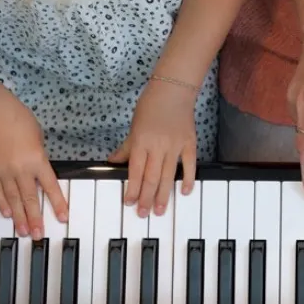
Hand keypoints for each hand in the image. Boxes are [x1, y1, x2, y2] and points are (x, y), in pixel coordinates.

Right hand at [0, 99, 67, 239]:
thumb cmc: (20, 121)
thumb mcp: (38, 139)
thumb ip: (39, 159)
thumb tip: (38, 173)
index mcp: (37, 160)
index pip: (51, 186)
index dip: (57, 203)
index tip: (63, 218)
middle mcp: (21, 169)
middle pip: (30, 198)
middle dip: (35, 218)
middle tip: (38, 235)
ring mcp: (4, 172)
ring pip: (13, 199)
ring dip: (19, 217)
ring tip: (23, 231)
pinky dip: (2, 204)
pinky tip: (7, 215)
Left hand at [109, 80, 198, 216]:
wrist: (173, 89)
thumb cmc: (150, 106)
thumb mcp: (133, 127)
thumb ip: (126, 148)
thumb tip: (113, 163)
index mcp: (141, 142)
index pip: (135, 171)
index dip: (132, 189)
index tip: (129, 203)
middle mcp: (157, 146)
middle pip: (151, 178)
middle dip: (146, 198)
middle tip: (143, 214)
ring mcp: (175, 145)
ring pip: (168, 175)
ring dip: (163, 195)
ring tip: (159, 210)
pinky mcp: (189, 143)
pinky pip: (189, 165)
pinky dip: (187, 179)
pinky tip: (185, 192)